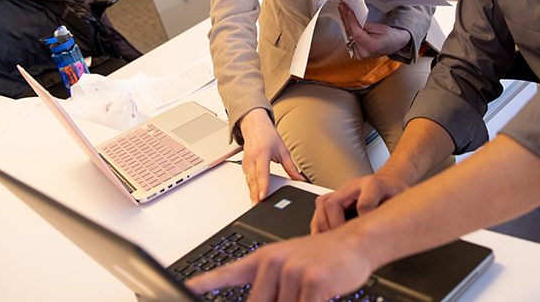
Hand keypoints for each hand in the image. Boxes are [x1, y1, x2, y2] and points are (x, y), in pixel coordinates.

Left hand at [186, 228, 373, 301]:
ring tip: (311, 291)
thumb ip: (268, 287)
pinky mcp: (313, 281)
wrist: (355, 243)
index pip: (224, 273)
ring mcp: (292, 271)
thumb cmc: (322, 258)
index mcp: (262, 259)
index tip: (184, 288)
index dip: (202, 283)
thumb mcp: (289, 266)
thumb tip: (258, 301)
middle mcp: (272, 262)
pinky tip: (320, 295)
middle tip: (294, 294)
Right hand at [238, 108, 303, 202]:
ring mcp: (246, 163)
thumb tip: (300, 179)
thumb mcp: (283, 150)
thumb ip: (291, 167)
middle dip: (255, 195)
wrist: (255, 126)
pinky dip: (250, 189)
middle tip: (258, 207)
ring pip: (249, 182)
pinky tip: (254, 197)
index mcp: (262, 154)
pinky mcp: (244, 167)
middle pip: (253, 181)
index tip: (263, 196)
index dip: (263, 185)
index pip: (262, 173)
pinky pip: (247, 180)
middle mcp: (252, 159)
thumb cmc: (267, 136)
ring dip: (252, 194)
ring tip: (256, 205)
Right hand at [310, 169, 408, 233]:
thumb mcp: (401, 200)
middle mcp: (354, 185)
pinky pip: (319, 209)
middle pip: (332, 203)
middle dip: (335, 225)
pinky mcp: (335, 198)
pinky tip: (324, 238)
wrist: (388, 182)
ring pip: (322, 204)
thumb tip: (384, 232)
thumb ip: (393, 213)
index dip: (364, 222)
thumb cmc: (394, 193)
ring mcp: (342, 191)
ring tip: (332, 241)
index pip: (363, 205)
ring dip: (324, 226)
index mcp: (374, 184)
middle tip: (343, 241)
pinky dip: (319, 226)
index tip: (366, 235)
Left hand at [337, 3, 411, 59]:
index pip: (357, 32)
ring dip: (345, 23)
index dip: (351, 21)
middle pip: (351, 33)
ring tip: (342, 11)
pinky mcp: (358, 53)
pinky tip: (345, 20)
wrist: (396, 44)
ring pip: (349, 36)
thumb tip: (354, 17)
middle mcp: (364, 53)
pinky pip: (350, 39)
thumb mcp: (380, 28)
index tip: (348, 10)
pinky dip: (348, 29)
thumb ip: (365, 25)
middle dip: (346, 19)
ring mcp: (360, 54)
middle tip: (342, 7)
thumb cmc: (391, 36)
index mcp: (371, 47)